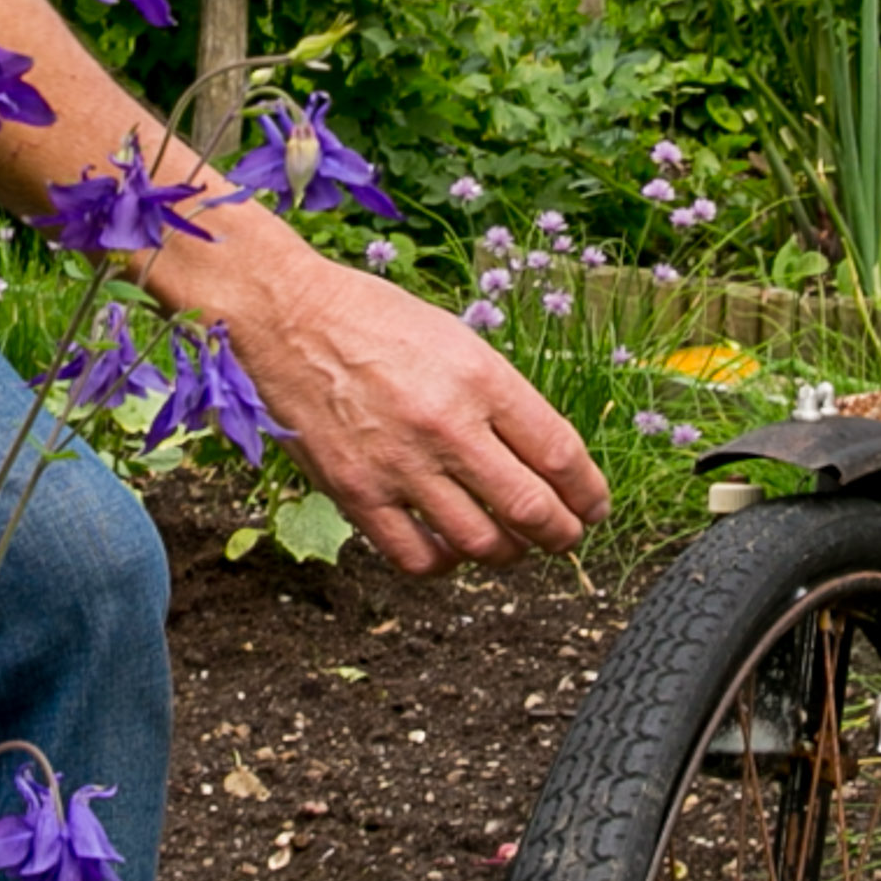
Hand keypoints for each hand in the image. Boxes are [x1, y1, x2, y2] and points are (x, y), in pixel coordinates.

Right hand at [177, 232, 606, 571]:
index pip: (561, 455)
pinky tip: (449, 549)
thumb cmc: (374, 320)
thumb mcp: (457, 340)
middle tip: (565, 536)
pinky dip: (446, 564)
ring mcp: (400, 464)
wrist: (287, 316)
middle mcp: (448, 426)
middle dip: (563, 534)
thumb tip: (542, 459)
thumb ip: (501, 399)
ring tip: (511, 546)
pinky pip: (417, 557)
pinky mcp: (357, 493)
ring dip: (510, 554)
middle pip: (533, 510)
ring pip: (483, 544)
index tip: (593, 506)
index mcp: (482, 379)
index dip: (590, 493)